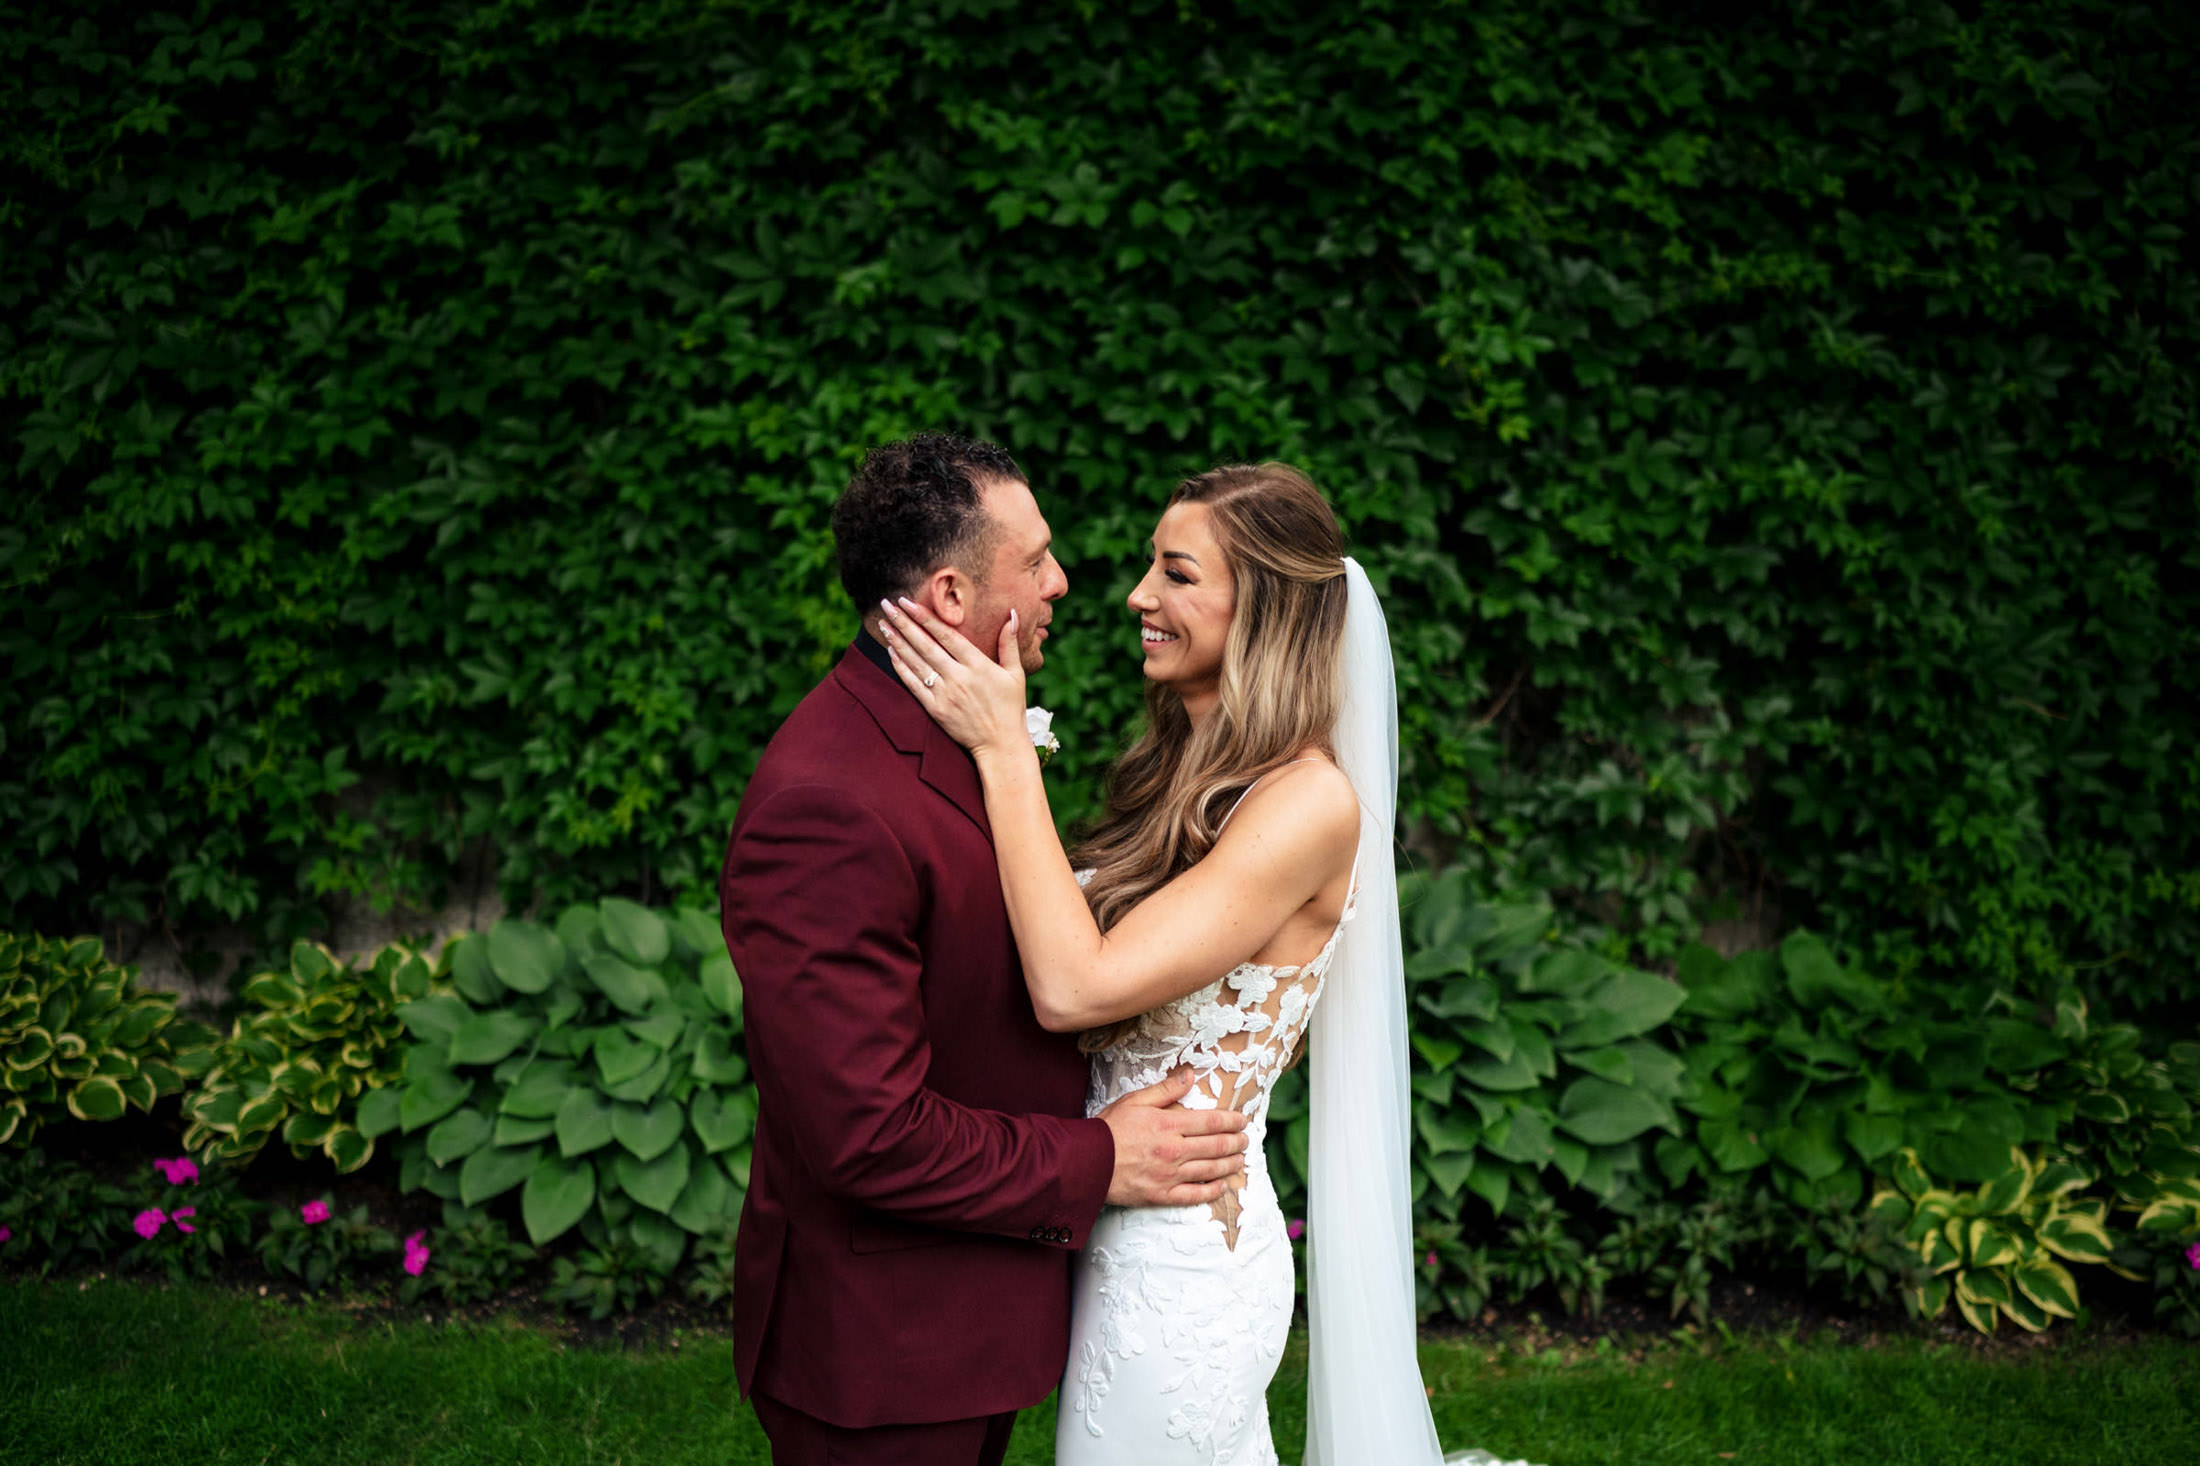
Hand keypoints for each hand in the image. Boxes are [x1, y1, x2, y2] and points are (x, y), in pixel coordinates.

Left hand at [878, 596, 1029, 760]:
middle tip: (887, 605)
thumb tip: (1012, 613)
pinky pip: (914, 685)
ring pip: (916, 663)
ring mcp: (945, 694)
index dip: (925, 617)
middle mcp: (959, 678)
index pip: (946, 635)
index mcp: (978, 665)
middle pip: (925, 645)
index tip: (908, 602)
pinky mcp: (936, 710)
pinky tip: (891, 652)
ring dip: (898, 642)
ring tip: (884, 624)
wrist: (1001, 744)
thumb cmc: (1011, 707)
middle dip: (904, 623)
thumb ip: (1010, 643)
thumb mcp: (1016, 674)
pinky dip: (901, 668)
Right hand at [1097, 1067, 1249, 1207]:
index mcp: (1168, 1124)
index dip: (1231, 1121)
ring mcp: (1169, 1175)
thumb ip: (1166, 1089)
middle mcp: (1174, 1150)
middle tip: (1245, 1140)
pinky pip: (1194, 1196)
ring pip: (1210, 1170)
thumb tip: (1190, 1075)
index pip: (1211, 1122)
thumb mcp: (1135, 1100)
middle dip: (1235, 1142)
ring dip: (1230, 1164)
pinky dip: (1211, 1191)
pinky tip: (1221, 1186)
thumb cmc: (1108, 1129)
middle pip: (1215, 1146)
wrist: (1085, 1162)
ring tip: (1240, 1160)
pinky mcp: (1161, 1195)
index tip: (1242, 1120)